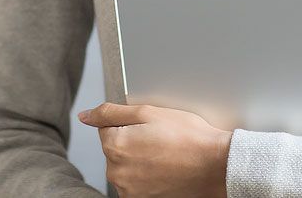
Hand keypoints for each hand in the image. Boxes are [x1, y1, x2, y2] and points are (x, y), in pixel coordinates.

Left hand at [78, 102, 232, 197]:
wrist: (215, 166)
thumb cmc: (187, 137)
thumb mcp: (148, 112)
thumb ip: (111, 112)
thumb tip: (85, 115)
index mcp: (114, 146)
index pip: (106, 128)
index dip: (129, 124)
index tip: (149, 128)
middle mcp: (116, 172)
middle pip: (114, 149)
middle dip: (132, 142)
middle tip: (160, 140)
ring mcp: (128, 190)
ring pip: (126, 167)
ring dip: (139, 161)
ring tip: (165, 156)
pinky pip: (136, 184)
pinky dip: (147, 177)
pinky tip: (166, 170)